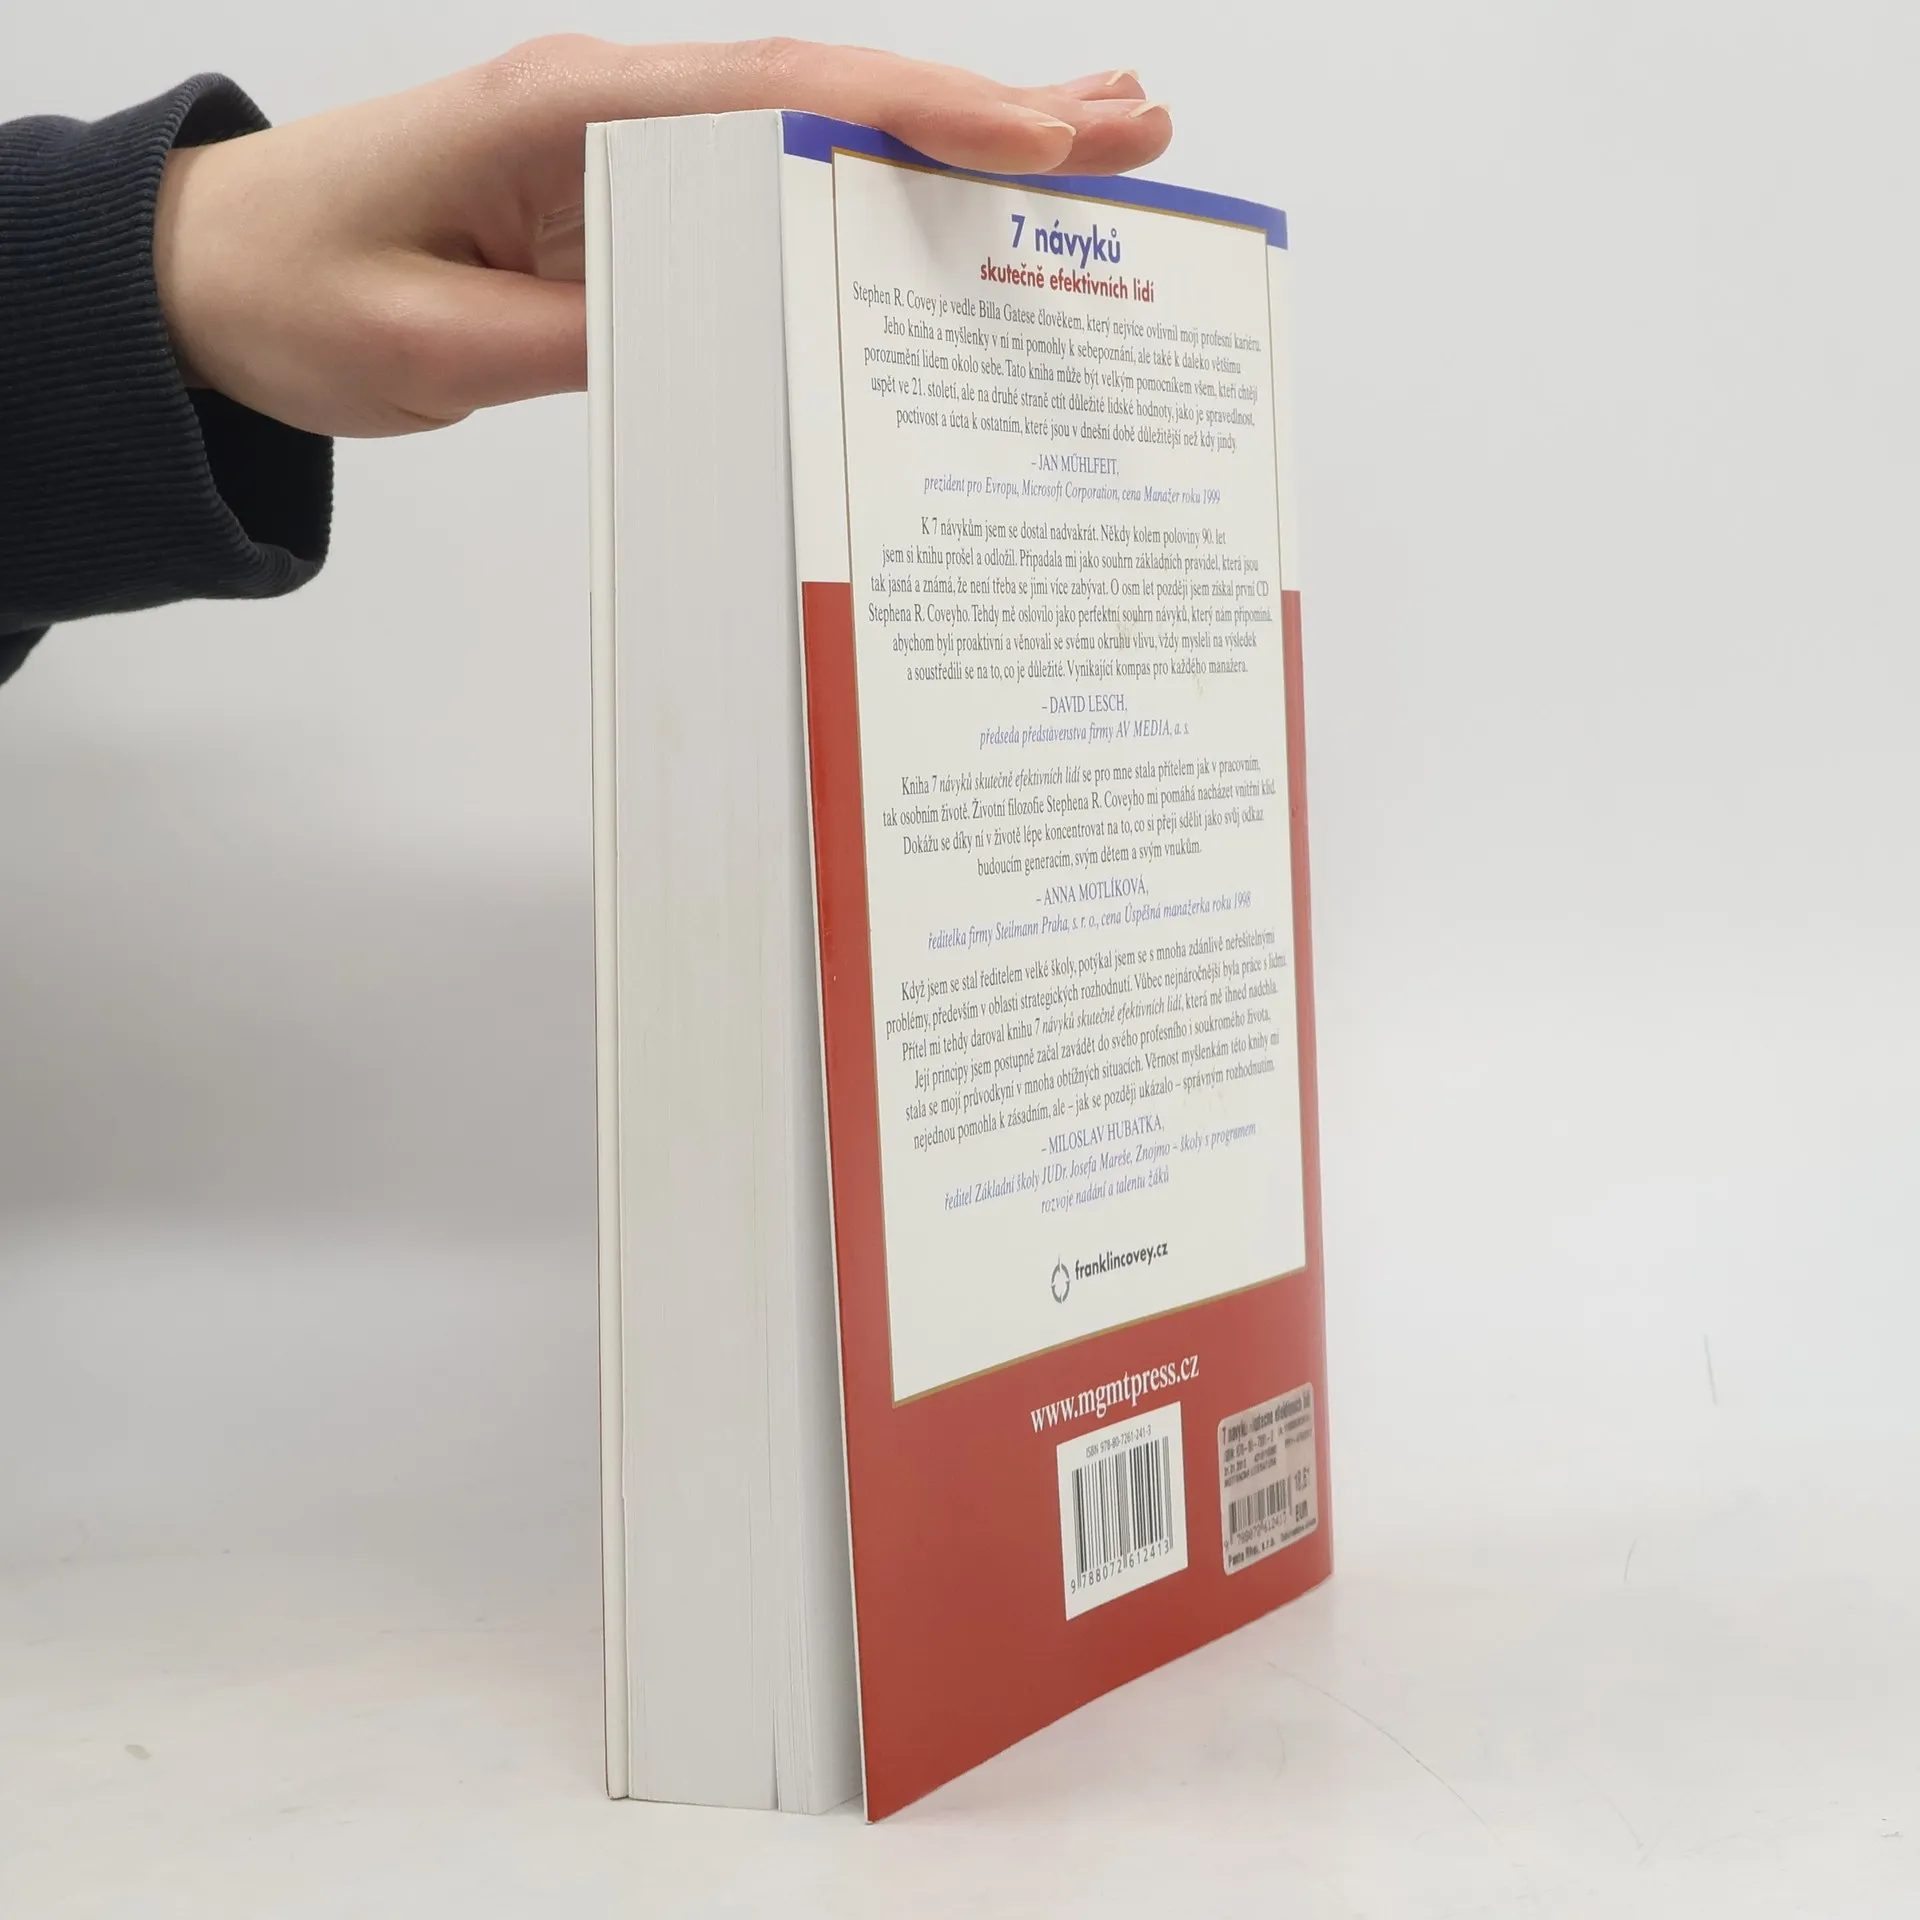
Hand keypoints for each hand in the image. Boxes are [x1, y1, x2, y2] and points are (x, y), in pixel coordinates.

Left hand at [152, 38, 1171, 437]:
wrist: (210, 280)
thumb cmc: (296, 292)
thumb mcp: (433, 346)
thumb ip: (588, 339)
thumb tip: (740, 344)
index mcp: (571, 111)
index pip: (781, 99)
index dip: (923, 116)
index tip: (1042, 138)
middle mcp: (619, 107)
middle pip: (835, 94)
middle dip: (991, 111)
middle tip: (1133, 126)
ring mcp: (633, 150)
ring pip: (821, 134)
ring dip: (956, 142)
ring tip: (1090, 146)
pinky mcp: (634, 203)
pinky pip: (774, 195)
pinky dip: (873, 194)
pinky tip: (944, 210)